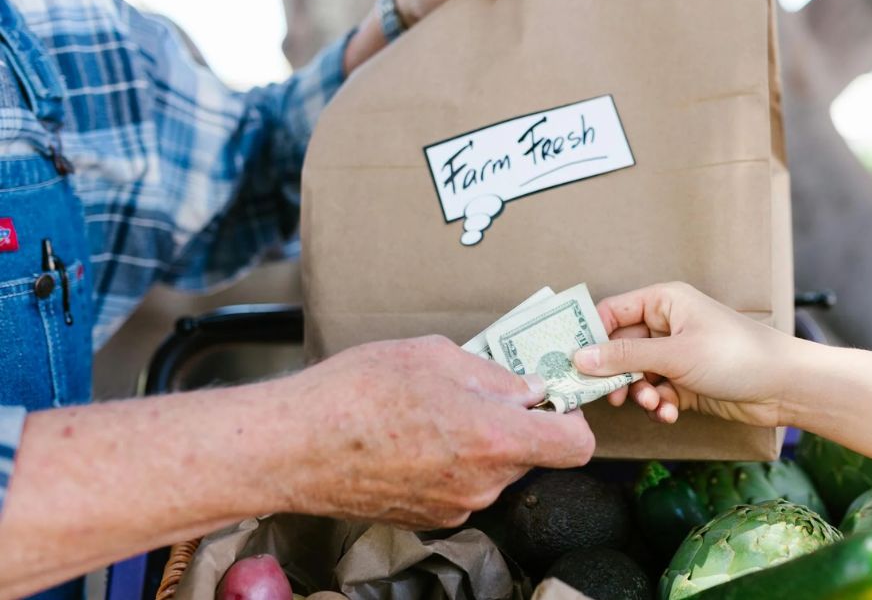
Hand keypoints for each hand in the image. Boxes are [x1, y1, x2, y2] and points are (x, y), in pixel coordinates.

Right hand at [281, 336, 593, 528]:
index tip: (554, 400)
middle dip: (514, 422)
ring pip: (492, 469)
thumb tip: (527, 388)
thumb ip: (494, 375)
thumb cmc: (356, 394)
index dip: (572, 419)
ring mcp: (455, 506)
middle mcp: (483, 483)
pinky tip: (410, 439)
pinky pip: (460, 485)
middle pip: (530, 454)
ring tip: (430, 412)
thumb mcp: (434, 356)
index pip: (575, 445)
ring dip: (478, 442)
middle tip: (474, 391)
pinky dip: (449, 463)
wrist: (291, 447)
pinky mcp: (427, 519)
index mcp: (496, 438)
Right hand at [574, 282, 797, 428]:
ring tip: (656, 405)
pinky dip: (660, 405)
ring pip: (637, 375)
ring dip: (641, 394)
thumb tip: (580, 358)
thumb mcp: (675, 354)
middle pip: (621, 348)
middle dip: (619, 375)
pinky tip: (671, 413)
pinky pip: (657, 393)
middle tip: (614, 396)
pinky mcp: (686, 381)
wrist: (784, 387)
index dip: (592, 336)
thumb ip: (625, 356)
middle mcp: (668, 324)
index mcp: (664, 301)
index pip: (612, 312)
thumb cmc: (736, 355)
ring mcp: (677, 354)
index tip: (575, 363)